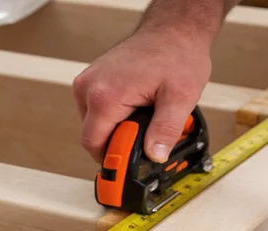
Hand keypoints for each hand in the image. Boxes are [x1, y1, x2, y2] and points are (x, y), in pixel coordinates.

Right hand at [72, 29, 211, 163]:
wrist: (172, 29)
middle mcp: (88, 88)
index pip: (93, 144)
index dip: (112, 159)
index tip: (130, 165)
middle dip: (117, 143)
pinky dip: (113, 117)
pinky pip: (95, 112)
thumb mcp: (181, 97)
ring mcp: (87, 83)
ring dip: (115, 130)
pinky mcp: (90, 81)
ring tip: (141, 119)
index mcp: (104, 96)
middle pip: (92, 136)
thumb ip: (166, 130)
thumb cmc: (177, 55)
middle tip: (144, 138)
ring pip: (93, 125)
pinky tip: (133, 109)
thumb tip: (155, 155)